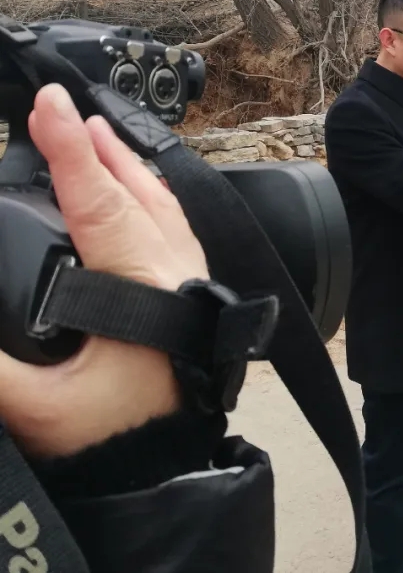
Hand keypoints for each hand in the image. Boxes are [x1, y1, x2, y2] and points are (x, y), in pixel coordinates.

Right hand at [0, 84, 208, 457]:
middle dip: (95, 149)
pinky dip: (148, 198)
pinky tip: (135, 195)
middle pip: (135, 194)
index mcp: (145, 285)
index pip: (98, 202)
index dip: (68, 153)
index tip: (47, 106)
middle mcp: (176, 271)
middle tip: (60, 110)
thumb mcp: (35, 407)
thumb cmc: (114, 440)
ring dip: (126, 169)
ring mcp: (190, 281)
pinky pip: (173, 228)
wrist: (169, 471)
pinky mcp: (192, 296)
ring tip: (96, 137)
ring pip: (161, 207)